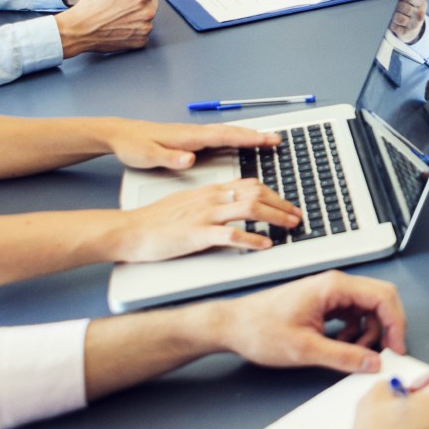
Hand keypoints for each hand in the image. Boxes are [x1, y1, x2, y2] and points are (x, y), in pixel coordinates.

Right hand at [55, 0, 155, 58]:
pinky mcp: (141, 41)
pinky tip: (121, 26)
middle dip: (140, 1)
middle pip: (151, 2)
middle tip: (122, 5)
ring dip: (138, 16)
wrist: (80, 30)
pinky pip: (143, 32)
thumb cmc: (92, 7)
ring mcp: (145, 29)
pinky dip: (135, 29)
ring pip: (147, 17)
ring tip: (120, 16)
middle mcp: (147, 13)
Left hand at [104, 120, 279, 170]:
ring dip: (248, 136)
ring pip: (227, 134)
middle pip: (232, 132)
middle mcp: (195, 133)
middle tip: (277, 140)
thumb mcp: (149, 155)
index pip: (226, 136)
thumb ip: (170, 157)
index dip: (249, 138)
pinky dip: (235, 139)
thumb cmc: (133, 145)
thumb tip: (190, 159)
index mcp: (190, 137)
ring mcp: (194, 135)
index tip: (268, 140)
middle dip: (256, 135)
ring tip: (266, 141)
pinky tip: (239, 144)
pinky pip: (219, 138)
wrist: (119, 134)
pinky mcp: (191, 139)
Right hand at [116, 179, 300, 260]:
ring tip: (291, 226)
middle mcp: (211, 199)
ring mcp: (205, 215)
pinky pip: (231, 234)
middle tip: (297, 215)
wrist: (130, 230)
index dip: (274, 192)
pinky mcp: (197, 234)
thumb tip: (232, 203)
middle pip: (256, 192)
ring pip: (250, 208)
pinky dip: (252, 239)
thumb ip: (211, 201)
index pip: (250, 184)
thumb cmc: (156, 221)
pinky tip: (265, 244)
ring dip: (275, 216)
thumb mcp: (188, 203)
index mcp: (210, 190)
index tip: (288, 202)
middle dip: (282, 203)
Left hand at [210, 270, 408, 373]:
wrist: (231, 326)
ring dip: (369, 332)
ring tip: (355, 353)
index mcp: (333, 287)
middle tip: (384, 353)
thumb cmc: (259, 329)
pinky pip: (352, 314)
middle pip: (379, 300)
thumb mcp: (305, 349)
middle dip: (386, 327)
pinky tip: (343, 346)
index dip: (396, 324)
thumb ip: (344, 356)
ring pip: (367, 309)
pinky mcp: (322, 304)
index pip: (383, 297)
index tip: (397, 348)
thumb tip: (373, 363)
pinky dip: (355, 332)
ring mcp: (329, 293)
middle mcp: (334, 285)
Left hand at [389, 0, 428, 44]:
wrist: (413, 28)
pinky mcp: (407, 33)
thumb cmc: (409, 10)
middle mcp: (420, 14)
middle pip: (402, 7)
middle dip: (396, 7)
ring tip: (395, 16)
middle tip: (397, 8)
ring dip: (394, 17)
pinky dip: (393, 25)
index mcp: (422, 3)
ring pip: (398, 18)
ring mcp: (414, 25)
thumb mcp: (410, 1)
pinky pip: (395, 27)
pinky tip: (396, 24)